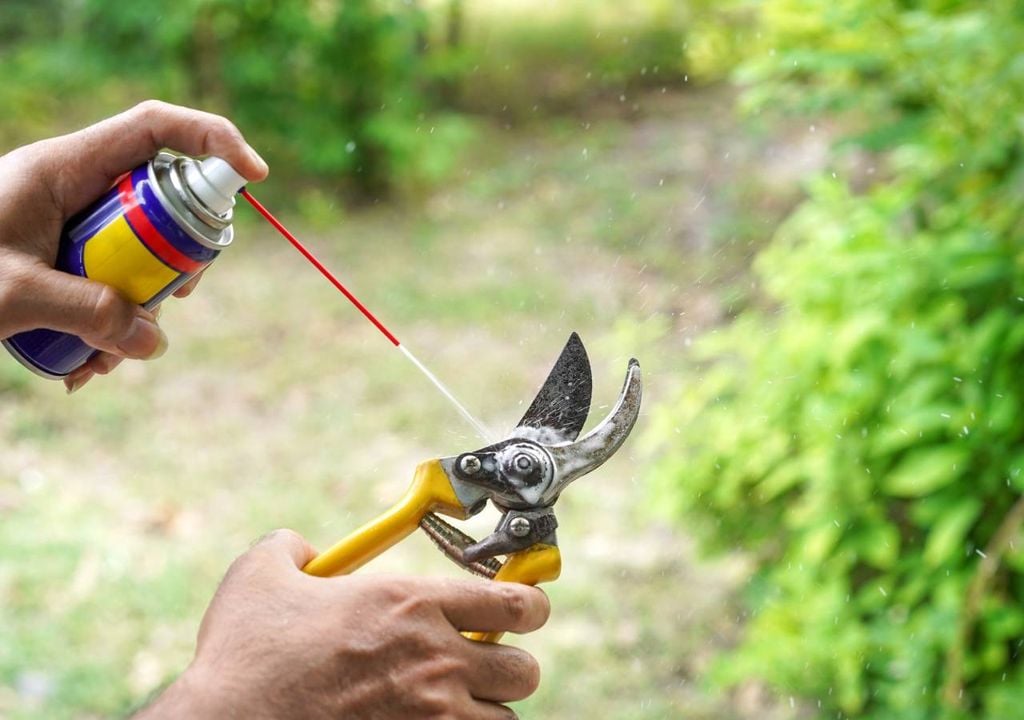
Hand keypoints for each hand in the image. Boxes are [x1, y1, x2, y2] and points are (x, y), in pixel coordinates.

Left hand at [0, 100, 268, 391]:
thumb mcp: (13, 295)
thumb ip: (87, 315)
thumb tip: (155, 343)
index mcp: (64, 167)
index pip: (155, 130)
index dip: (213, 140)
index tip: (257, 176)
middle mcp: (78, 188)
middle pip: (165, 201)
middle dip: (181, 259)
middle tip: (176, 299)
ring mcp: (76, 225)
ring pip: (144, 255)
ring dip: (139, 312)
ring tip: (101, 363)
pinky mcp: (69, 259)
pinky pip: (115, 286)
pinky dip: (111, 331)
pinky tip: (81, 369)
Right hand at [136, 530, 548, 719]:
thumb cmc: (245, 654)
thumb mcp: (261, 575)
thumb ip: (292, 548)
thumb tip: (304, 549)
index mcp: (409, 605)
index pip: (512, 601)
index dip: (530, 604)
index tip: (527, 608)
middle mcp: (433, 659)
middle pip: (524, 668)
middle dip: (509, 665)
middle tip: (482, 663)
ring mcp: (430, 715)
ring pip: (503, 719)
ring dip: (485, 709)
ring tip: (453, 703)